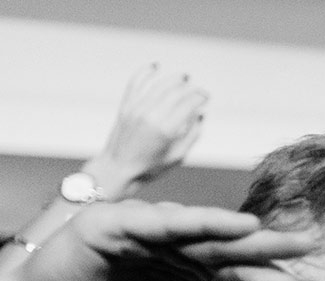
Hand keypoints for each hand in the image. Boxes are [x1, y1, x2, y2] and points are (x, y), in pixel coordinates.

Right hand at [0, 200, 321, 280]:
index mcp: (192, 269)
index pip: (244, 276)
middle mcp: (176, 244)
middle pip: (236, 249)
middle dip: (277, 254)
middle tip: (319, 254)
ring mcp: (149, 230)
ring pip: (206, 232)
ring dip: (249, 236)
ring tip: (287, 239)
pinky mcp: (119, 223)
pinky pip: (166, 222)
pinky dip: (203, 221)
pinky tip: (239, 224)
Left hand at [86, 64, 208, 195]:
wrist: (118, 168)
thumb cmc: (151, 167)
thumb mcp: (178, 156)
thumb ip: (192, 135)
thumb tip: (199, 115)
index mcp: (166, 129)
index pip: (187, 104)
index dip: (200, 97)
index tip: (206, 97)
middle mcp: (151, 116)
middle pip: (175, 93)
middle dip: (190, 89)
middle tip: (199, 90)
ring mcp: (136, 109)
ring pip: (158, 86)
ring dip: (173, 79)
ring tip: (183, 77)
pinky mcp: (126, 107)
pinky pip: (135, 84)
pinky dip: (145, 73)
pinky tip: (154, 66)